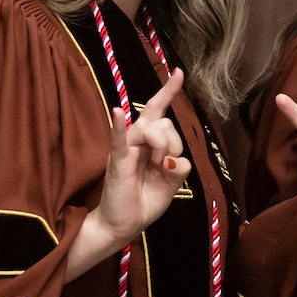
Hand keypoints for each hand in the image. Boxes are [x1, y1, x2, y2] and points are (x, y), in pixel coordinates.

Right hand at [95, 69, 192, 243]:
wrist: (123, 224)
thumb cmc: (144, 201)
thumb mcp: (172, 185)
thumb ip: (179, 168)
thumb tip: (175, 160)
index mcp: (150, 144)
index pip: (160, 111)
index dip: (169, 91)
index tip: (179, 72)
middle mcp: (137, 140)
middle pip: (164, 122)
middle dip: (174, 143)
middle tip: (166, 165)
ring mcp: (126, 148)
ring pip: (152, 129)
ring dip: (162, 147)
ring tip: (156, 166)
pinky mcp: (118, 160)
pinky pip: (120, 138)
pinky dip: (120, 125)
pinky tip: (118, 112)